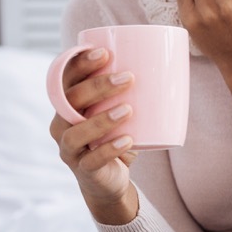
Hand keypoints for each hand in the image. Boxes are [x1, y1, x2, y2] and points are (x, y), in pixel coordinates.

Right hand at [49, 47, 139, 221]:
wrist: (109, 179)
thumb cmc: (115, 135)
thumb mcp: (120, 111)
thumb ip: (131, 91)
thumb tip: (170, 62)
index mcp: (68, 105)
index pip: (66, 79)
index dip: (80, 64)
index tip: (104, 52)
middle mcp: (61, 125)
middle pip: (70, 102)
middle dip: (97, 87)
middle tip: (128, 78)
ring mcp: (69, 149)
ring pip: (75, 133)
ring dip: (101, 120)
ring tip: (128, 109)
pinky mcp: (83, 170)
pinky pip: (92, 160)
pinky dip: (110, 150)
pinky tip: (128, 141)